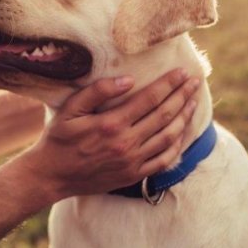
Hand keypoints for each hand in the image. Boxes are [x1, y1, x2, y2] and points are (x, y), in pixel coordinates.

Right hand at [18, 68, 200, 200]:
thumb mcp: (70, 109)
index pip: (149, 99)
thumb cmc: (59, 138)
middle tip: (195, 82)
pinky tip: (182, 132)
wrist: (52, 175)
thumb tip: (128, 80)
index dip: (169, 84)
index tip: (182, 72)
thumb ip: (97, 91)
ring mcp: (132, 161)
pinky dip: (177, 144)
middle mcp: (126, 143)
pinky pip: (164, 160)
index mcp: (111, 124)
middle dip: (182, 96)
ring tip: (193, 102)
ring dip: (184, 117)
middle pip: (164, 115)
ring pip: (168, 136)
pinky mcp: (134, 175)